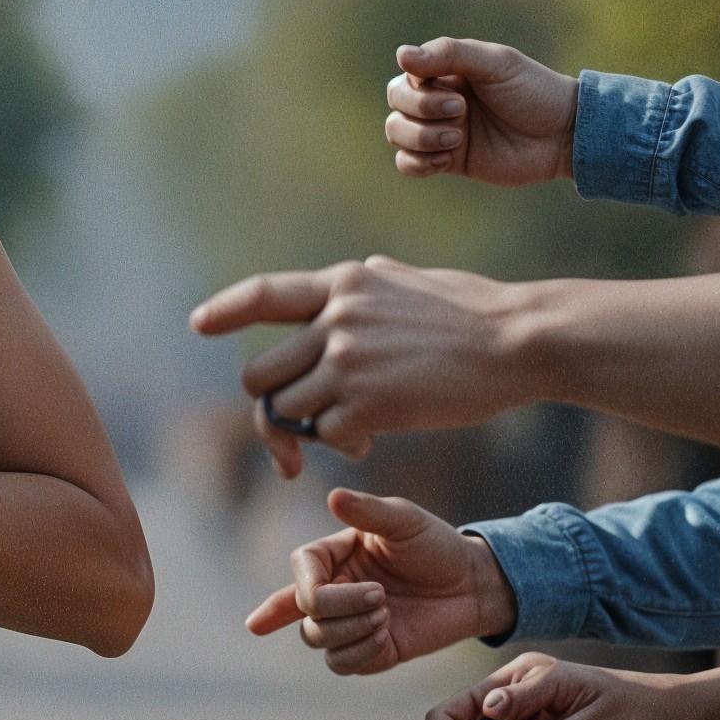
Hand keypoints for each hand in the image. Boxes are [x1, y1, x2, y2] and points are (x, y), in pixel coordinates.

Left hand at [189, 256, 530, 474]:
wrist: (519, 341)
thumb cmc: (474, 311)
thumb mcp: (409, 279)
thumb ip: (370, 283)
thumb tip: (359, 274)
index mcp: (343, 284)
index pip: (263, 294)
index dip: (226, 311)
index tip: (199, 325)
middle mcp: (334, 321)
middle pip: (259, 375)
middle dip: (271, 404)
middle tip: (297, 425)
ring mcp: (346, 364)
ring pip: (284, 412)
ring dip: (307, 431)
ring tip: (347, 431)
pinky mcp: (366, 405)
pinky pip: (325, 437)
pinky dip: (342, 446)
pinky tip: (370, 440)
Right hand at [245, 488, 514, 672]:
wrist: (473, 585)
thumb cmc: (436, 545)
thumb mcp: (405, 521)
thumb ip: (368, 511)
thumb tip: (333, 496)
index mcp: (333, 554)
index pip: (301, 569)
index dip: (319, 584)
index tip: (371, 584)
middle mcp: (332, 587)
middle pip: (306, 609)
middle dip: (341, 607)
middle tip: (383, 596)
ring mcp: (346, 621)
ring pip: (316, 638)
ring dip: (350, 631)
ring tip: (387, 616)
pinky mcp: (366, 650)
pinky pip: (340, 663)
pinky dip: (359, 654)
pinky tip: (385, 638)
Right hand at [385, 38, 577, 183]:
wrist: (563, 136)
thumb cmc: (534, 92)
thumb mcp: (495, 63)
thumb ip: (449, 54)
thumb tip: (400, 55)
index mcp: (447, 73)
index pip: (407, 77)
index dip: (419, 88)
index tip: (459, 94)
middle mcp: (438, 100)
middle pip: (396, 103)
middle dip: (421, 110)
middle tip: (461, 111)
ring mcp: (441, 131)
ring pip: (396, 133)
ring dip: (420, 137)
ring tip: (456, 140)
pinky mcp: (448, 161)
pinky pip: (407, 164)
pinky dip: (417, 162)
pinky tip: (446, 158)